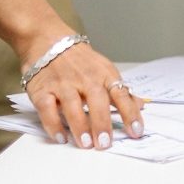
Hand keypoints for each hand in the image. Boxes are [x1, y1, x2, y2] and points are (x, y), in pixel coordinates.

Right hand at [19, 35, 143, 148]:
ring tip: (85, 144)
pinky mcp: (43, 90)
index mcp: (105, 74)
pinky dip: (54, 125)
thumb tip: (141, 105)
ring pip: (73, 106)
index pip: (122, 94)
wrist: (48, 39)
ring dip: (80, 126)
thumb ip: (120, 90)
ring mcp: (64, 84)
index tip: (136, 131)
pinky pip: (48, 109)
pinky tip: (61, 138)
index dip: (130, 113)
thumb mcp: (104, 70)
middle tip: (105, 144)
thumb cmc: (80, 59)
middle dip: (102, 123)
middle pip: (98, 101)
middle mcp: (86, 78)